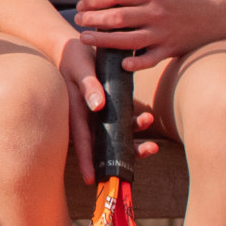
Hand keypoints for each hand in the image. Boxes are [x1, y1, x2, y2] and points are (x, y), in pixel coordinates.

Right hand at [51, 39, 164, 182]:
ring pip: (117, 136)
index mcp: (76, 113)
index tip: (92, 180)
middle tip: (150, 150)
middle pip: (104, 145)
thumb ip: (88, 86)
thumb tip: (97, 106)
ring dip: (135, 137)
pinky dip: (136, 123)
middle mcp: (88, 119)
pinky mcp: (109, 107)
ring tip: (150, 123)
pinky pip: (123, 122)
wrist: (77, 46)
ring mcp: (99, 115)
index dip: (87, 161)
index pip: (81, 142)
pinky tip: (147, 116)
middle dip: (127, 152)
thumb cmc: (75, 57)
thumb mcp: (80, 69)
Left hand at [74, 0, 225, 70]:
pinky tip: (120, 64)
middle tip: (78, 22)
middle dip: (93, 20)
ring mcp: (164, 32)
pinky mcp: (172, 49)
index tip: (81, 6)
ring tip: (85, 39)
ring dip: (103, 40)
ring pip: (129, 40)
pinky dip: (135, 63)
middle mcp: (157, 12)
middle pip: (117, 17)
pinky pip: (150, 59)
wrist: (217, 12)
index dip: (94, 0)